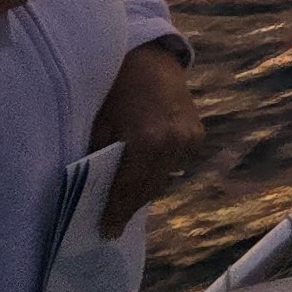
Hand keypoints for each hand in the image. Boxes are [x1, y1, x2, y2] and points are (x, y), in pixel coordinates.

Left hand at [91, 43, 202, 236]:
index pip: (128, 188)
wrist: (152, 59)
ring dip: (145, 190)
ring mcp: (189, 139)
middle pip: (149, 188)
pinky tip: (144, 175)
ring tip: (126, 203)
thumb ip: (100, 156)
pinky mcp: (197, 135)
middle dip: (130, 206)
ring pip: (164, 178)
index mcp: (147, 141)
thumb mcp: (100, 123)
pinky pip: (175, 164)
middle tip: (113, 223)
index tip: (106, 232)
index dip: (116, 211)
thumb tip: (94, 190)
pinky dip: (159, 171)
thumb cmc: (117, 88)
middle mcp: (173, 144)